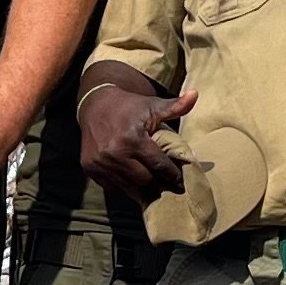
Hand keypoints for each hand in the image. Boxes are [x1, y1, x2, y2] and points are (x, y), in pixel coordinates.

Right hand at [76, 80, 197, 196]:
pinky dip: (125, 186)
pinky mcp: (90, 169)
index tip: (182, 181)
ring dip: (142, 189)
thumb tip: (196, 95)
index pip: (159, 165)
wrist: (94, 105)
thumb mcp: (152, 105)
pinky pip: (113, 186)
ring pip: (128, 187)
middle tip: (170, 187)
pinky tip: (134, 182)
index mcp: (132, 139)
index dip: (173, 175)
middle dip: (158, 183)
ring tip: (155, 189)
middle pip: (145, 180)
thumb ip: (175, 106)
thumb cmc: (129, 106)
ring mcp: (100, 163)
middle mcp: (114, 154)